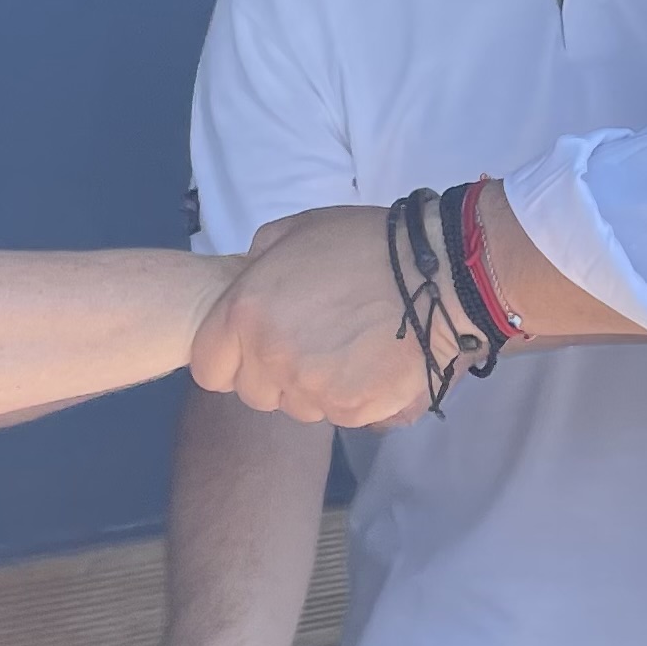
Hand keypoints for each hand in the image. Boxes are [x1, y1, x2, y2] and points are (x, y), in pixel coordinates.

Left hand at [188, 206, 433, 426]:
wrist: (438, 273)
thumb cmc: (364, 243)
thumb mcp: (295, 231)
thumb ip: (257, 261)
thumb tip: (249, 282)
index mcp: (245, 313)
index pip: (209, 368)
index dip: (230, 359)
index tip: (256, 347)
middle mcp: (270, 357)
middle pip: (254, 393)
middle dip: (274, 375)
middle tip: (312, 343)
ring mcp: (311, 389)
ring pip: (297, 407)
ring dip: (314, 387)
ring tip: (348, 350)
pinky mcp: (352, 410)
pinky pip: (338, 414)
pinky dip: (353, 396)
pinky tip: (372, 364)